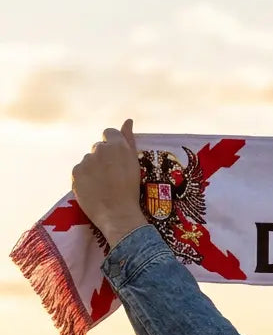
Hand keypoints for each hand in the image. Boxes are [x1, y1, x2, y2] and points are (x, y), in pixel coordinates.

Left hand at [71, 119, 145, 248]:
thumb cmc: (131, 191)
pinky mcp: (75, 173)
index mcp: (117, 146)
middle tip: (112, 176)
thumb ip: (129, 139)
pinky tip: (94, 189)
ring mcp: (86, 161)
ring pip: (89, 160)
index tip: (117, 158)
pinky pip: (80, 171)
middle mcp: (99, 149)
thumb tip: (128, 120)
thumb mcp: (135, 163)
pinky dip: (86, 178)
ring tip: (104, 186)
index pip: (109, 133)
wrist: (118, 214)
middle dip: (104, 158)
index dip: (113, 144)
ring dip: (94, 169)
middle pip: (98, 147)